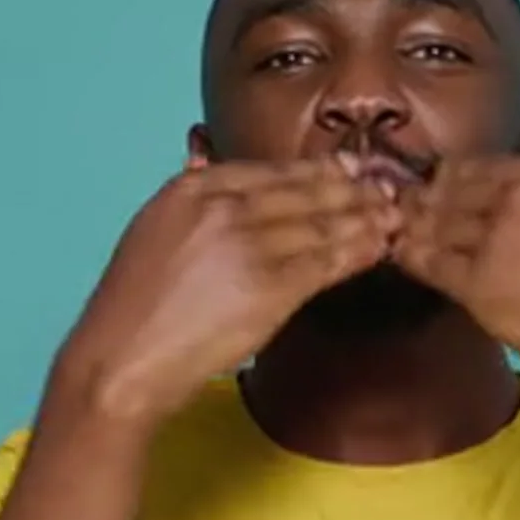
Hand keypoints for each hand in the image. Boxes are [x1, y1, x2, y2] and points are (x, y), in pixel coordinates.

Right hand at [51, 157, 399, 424]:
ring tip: (397, 216)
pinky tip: (380, 247)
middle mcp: (222, 207)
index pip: (270, 170)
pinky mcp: (269, 287)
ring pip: (322, 223)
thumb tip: (202, 158)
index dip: (317, 171)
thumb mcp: (153, 230)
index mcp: (191, 188)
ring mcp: (248, 245)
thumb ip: (189, 196)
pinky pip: (326, 262)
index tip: (349, 168)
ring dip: (366, 218)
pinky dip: (359, 251)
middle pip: (304, 190)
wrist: (122, 361)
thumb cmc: (135, 307)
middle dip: (353, 189)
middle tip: (390, 188)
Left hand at [388, 121, 519, 395]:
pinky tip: (398, 254)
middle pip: (454, 186)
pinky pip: (426, 259)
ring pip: (434, 219)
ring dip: (414, 222)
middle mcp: (517, 198)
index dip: (467, 177)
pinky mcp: (473, 283)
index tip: (454, 188)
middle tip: (414, 207)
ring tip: (397, 228)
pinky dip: (408, 254)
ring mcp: (492, 239)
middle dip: (433, 195)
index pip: (490, 164)